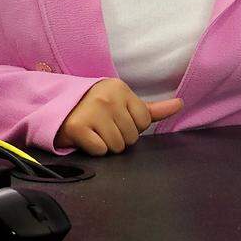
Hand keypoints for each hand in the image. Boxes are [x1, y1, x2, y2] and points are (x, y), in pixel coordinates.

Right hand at [54, 78, 183, 155]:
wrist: (59, 110)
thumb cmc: (97, 109)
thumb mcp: (124, 104)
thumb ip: (153, 109)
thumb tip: (180, 104)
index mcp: (121, 89)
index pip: (144, 122)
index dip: (132, 126)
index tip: (116, 119)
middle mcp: (107, 98)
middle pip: (131, 136)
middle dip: (119, 137)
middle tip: (103, 127)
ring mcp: (92, 112)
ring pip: (117, 146)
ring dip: (107, 144)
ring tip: (96, 132)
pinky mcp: (77, 127)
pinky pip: (100, 151)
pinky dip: (94, 149)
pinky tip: (86, 138)